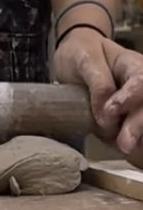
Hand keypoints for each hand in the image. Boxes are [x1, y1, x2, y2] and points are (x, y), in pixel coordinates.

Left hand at [53, 28, 142, 165]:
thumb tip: (105, 113)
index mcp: (133, 65)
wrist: (74, 59)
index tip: (109, 111)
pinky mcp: (129, 122)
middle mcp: (141, 88)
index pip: (141, 82)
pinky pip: (138, 137)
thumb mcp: (84, 58)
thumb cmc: (81, 53)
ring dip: (140, 138)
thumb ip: (97, 81)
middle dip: (138, 126)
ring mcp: (136, 106)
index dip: (129, 99)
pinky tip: (133, 157)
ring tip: (129, 152)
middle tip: (124, 144)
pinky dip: (137, 148)